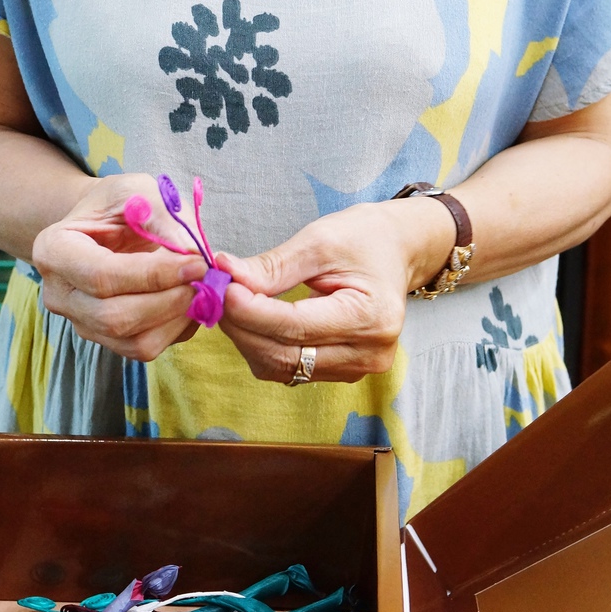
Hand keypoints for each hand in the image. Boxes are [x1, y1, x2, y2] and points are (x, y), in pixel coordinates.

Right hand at [32, 173, 207, 360]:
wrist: (109, 225)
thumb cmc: (121, 204)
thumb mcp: (138, 191)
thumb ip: (164, 219)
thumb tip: (194, 256)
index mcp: (54, 250)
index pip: (103, 275)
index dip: (154, 275)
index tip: (197, 263)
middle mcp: (60, 295)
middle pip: (114, 317)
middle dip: (169, 301)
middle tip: (206, 279)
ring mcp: (82, 322)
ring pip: (133, 341)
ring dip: (177, 319)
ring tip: (202, 289)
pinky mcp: (107, 340)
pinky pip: (145, 348)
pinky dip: (176, 329)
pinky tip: (191, 302)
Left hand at [216, 198, 454, 382]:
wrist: (396, 252)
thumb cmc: (365, 239)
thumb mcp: (320, 240)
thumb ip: (272, 266)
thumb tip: (224, 273)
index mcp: (371, 317)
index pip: (295, 325)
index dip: (250, 310)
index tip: (219, 287)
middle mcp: (368, 353)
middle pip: (284, 354)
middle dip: (241, 325)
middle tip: (214, 293)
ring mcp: (356, 368)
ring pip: (280, 367)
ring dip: (247, 338)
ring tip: (231, 304)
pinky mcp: (342, 372)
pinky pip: (288, 369)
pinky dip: (262, 346)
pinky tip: (251, 319)